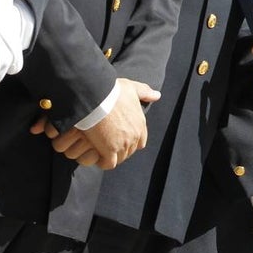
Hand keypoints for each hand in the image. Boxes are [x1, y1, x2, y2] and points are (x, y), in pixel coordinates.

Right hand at [29, 80, 160, 168]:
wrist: (97, 97)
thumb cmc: (112, 91)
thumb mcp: (132, 88)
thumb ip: (145, 92)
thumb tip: (157, 95)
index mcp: (140, 123)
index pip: (141, 141)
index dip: (131, 141)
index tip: (120, 138)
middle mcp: (134, 136)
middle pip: (129, 151)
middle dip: (120, 149)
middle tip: (107, 144)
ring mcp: (122, 144)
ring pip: (120, 158)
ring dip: (111, 156)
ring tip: (100, 149)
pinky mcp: (109, 151)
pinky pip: (108, 164)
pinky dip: (102, 161)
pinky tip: (95, 154)